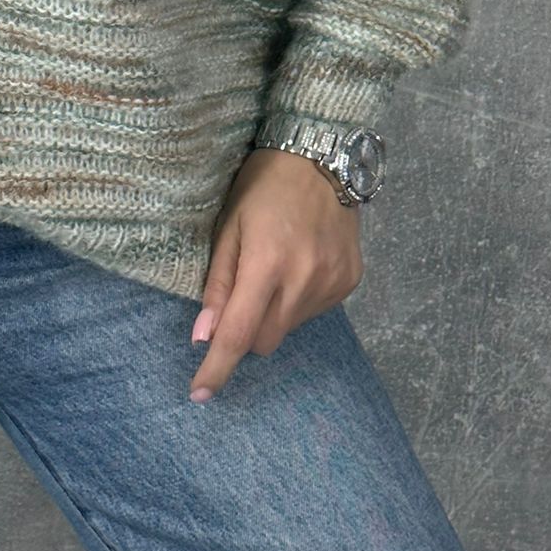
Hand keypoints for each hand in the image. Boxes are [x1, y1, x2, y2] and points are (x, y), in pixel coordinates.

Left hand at [188, 146, 363, 401]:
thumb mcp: (228, 225)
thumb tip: (203, 336)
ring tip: (273, 267)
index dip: (217, 368)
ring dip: (273, 314)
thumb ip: (218, 283)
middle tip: (240, 293)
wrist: (322, 156)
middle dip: (245, 332)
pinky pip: (315, 311)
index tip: (199, 394)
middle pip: (264, 340)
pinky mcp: (351, 281)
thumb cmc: (262, 186)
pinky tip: (298, 263)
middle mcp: (304, 280)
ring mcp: (333, 283)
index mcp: (267, 264)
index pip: (238, 334)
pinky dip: (298, 300)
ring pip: (290, 328)